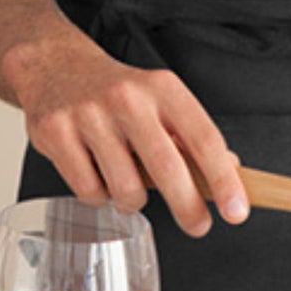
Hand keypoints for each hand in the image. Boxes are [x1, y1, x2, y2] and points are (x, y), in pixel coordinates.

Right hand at [6, 32, 248, 237]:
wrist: (55, 65)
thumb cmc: (114, 90)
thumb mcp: (159, 99)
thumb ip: (191, 136)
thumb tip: (232, 171)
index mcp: (161, 88)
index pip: (203, 139)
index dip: (224, 181)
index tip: (236, 211)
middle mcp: (126, 98)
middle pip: (168, 169)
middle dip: (189, 208)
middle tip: (197, 225)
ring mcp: (89, 115)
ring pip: (127, 190)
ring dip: (132, 200)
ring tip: (127, 183)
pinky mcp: (56, 133)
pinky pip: (89, 192)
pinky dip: (98, 196)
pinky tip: (96, 174)